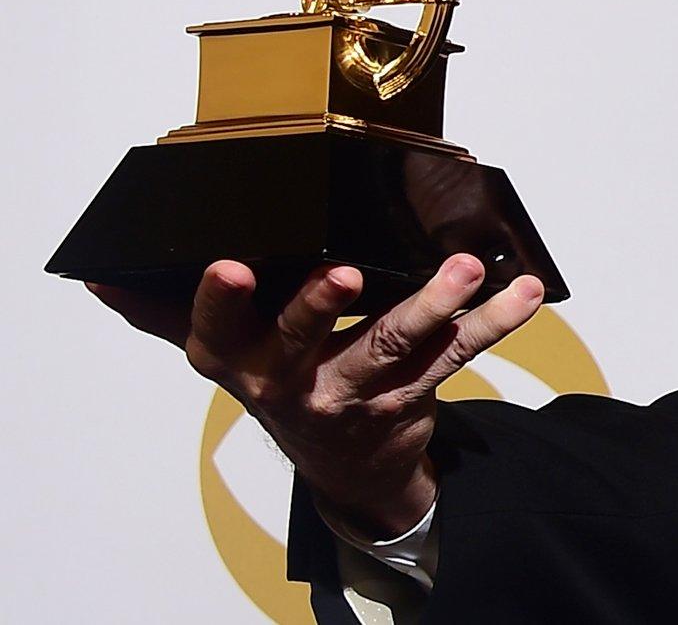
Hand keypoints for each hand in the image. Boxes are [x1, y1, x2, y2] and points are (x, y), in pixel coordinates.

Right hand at [88, 254, 542, 538]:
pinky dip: (497, 320)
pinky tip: (523, 291)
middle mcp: (294, 380)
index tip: (228, 264)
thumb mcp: (224, 355)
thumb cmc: (284, 381)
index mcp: (239, 361)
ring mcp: (359, 391)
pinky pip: (460, 353)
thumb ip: (167, 312)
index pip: (219, 331)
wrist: (348, 466)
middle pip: (305, 340)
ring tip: (463, 270)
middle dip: (319, 306)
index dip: (222, 302)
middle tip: (342, 272)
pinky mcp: (416, 394)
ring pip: (395, 346)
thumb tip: (101, 277)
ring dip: (432, 305)